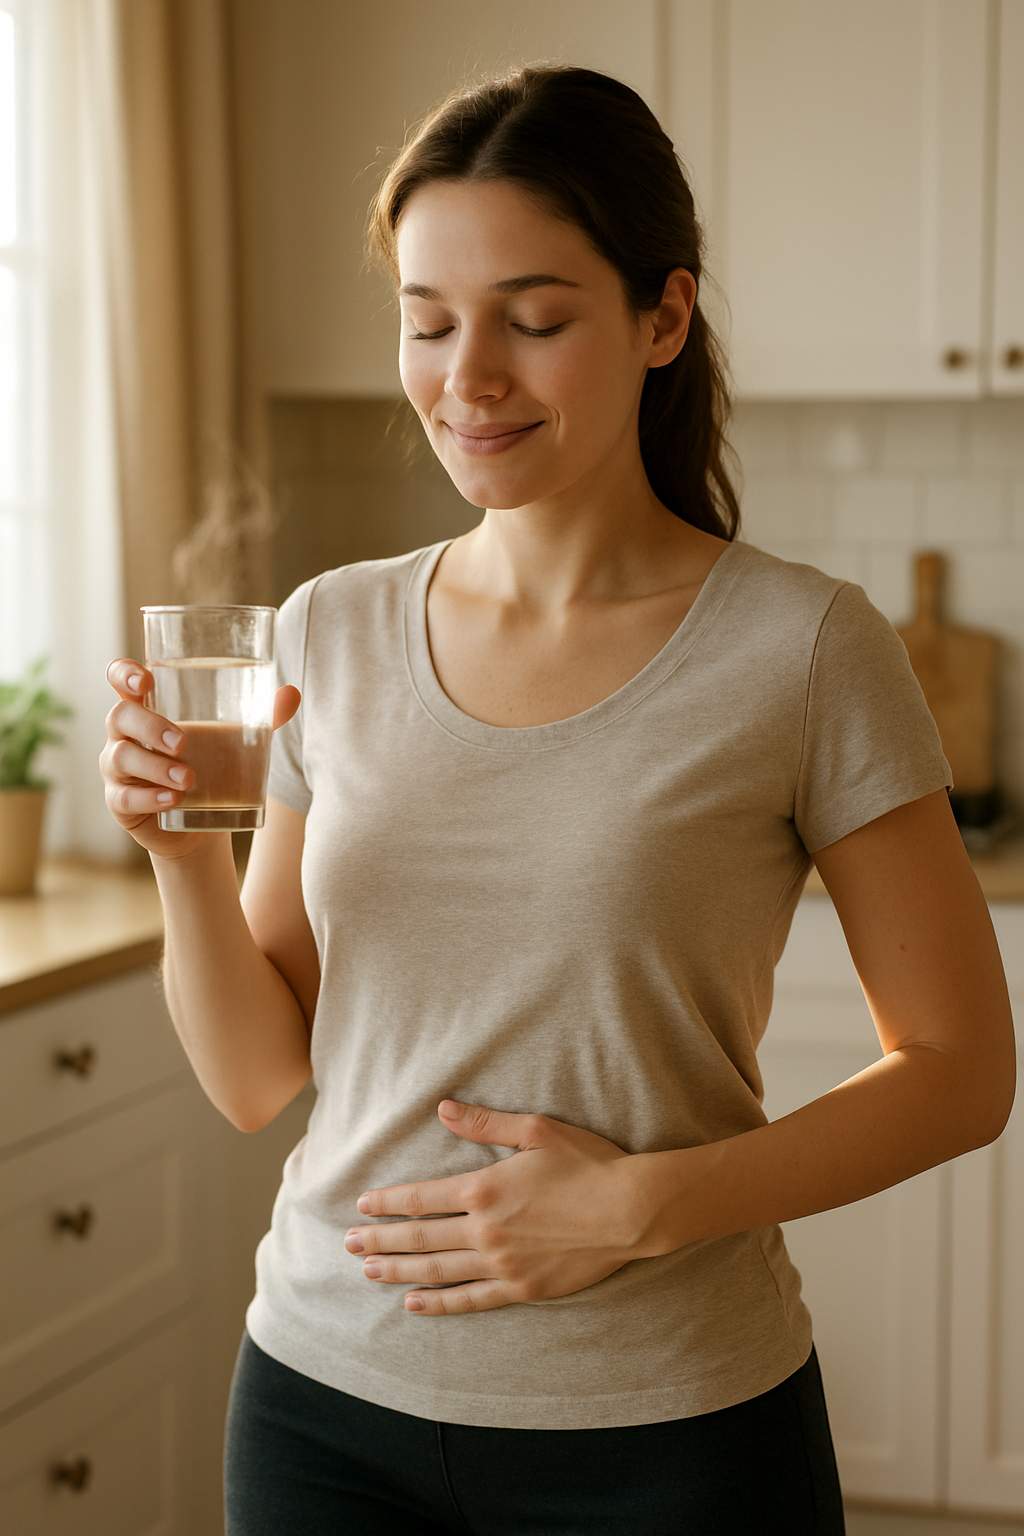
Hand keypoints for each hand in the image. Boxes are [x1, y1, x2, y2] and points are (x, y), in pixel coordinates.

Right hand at [99, 659, 300, 860]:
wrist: (199, 823)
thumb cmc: (211, 766)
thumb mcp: (232, 740)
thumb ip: (259, 716)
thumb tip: (292, 694)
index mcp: (148, 707)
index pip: (119, 679)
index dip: (123, 673)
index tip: (144, 679)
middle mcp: (125, 734)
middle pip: (120, 717)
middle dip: (150, 726)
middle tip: (184, 742)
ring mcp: (117, 769)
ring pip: (120, 758)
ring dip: (155, 766)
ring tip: (188, 779)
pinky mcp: (119, 802)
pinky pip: (124, 798)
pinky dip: (149, 798)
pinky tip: (172, 800)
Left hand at [344, 1101, 652, 1314]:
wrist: (631, 1210)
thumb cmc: (588, 1162)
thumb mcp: (537, 1130)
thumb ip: (485, 1124)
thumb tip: (443, 1109)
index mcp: (485, 1188)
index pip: (422, 1199)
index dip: (388, 1203)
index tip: (362, 1208)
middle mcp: (486, 1230)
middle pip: (420, 1238)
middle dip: (381, 1241)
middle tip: (349, 1245)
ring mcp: (503, 1263)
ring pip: (437, 1270)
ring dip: (398, 1272)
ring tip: (369, 1273)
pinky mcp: (522, 1287)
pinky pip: (471, 1298)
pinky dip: (439, 1302)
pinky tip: (414, 1302)